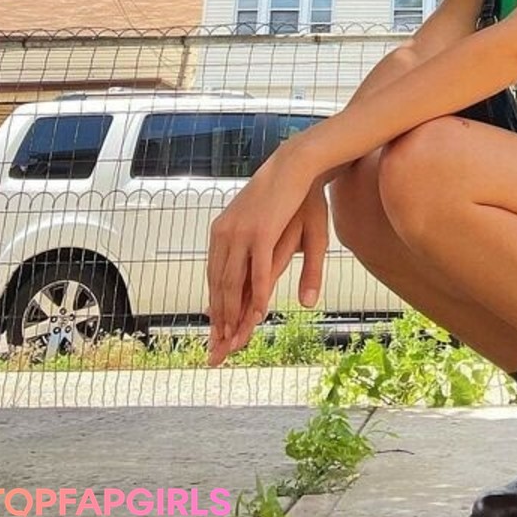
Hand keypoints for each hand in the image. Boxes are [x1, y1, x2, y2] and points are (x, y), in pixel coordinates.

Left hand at [206, 147, 327, 365]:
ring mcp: (242, 234)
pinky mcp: (261, 231)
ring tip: (234, 344)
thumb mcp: (283, 234)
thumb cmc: (296, 197)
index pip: (216, 281)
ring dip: (234, 318)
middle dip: (220, 325)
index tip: (216, 339)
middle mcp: (227, 236)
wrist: (301, 161)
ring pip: (234, 284)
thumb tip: (277, 285)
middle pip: (220, 289)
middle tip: (218, 356)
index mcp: (225, 233)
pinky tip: (258, 315)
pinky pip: (257, 271)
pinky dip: (257, 295)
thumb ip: (278, 265)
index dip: (217, 312)